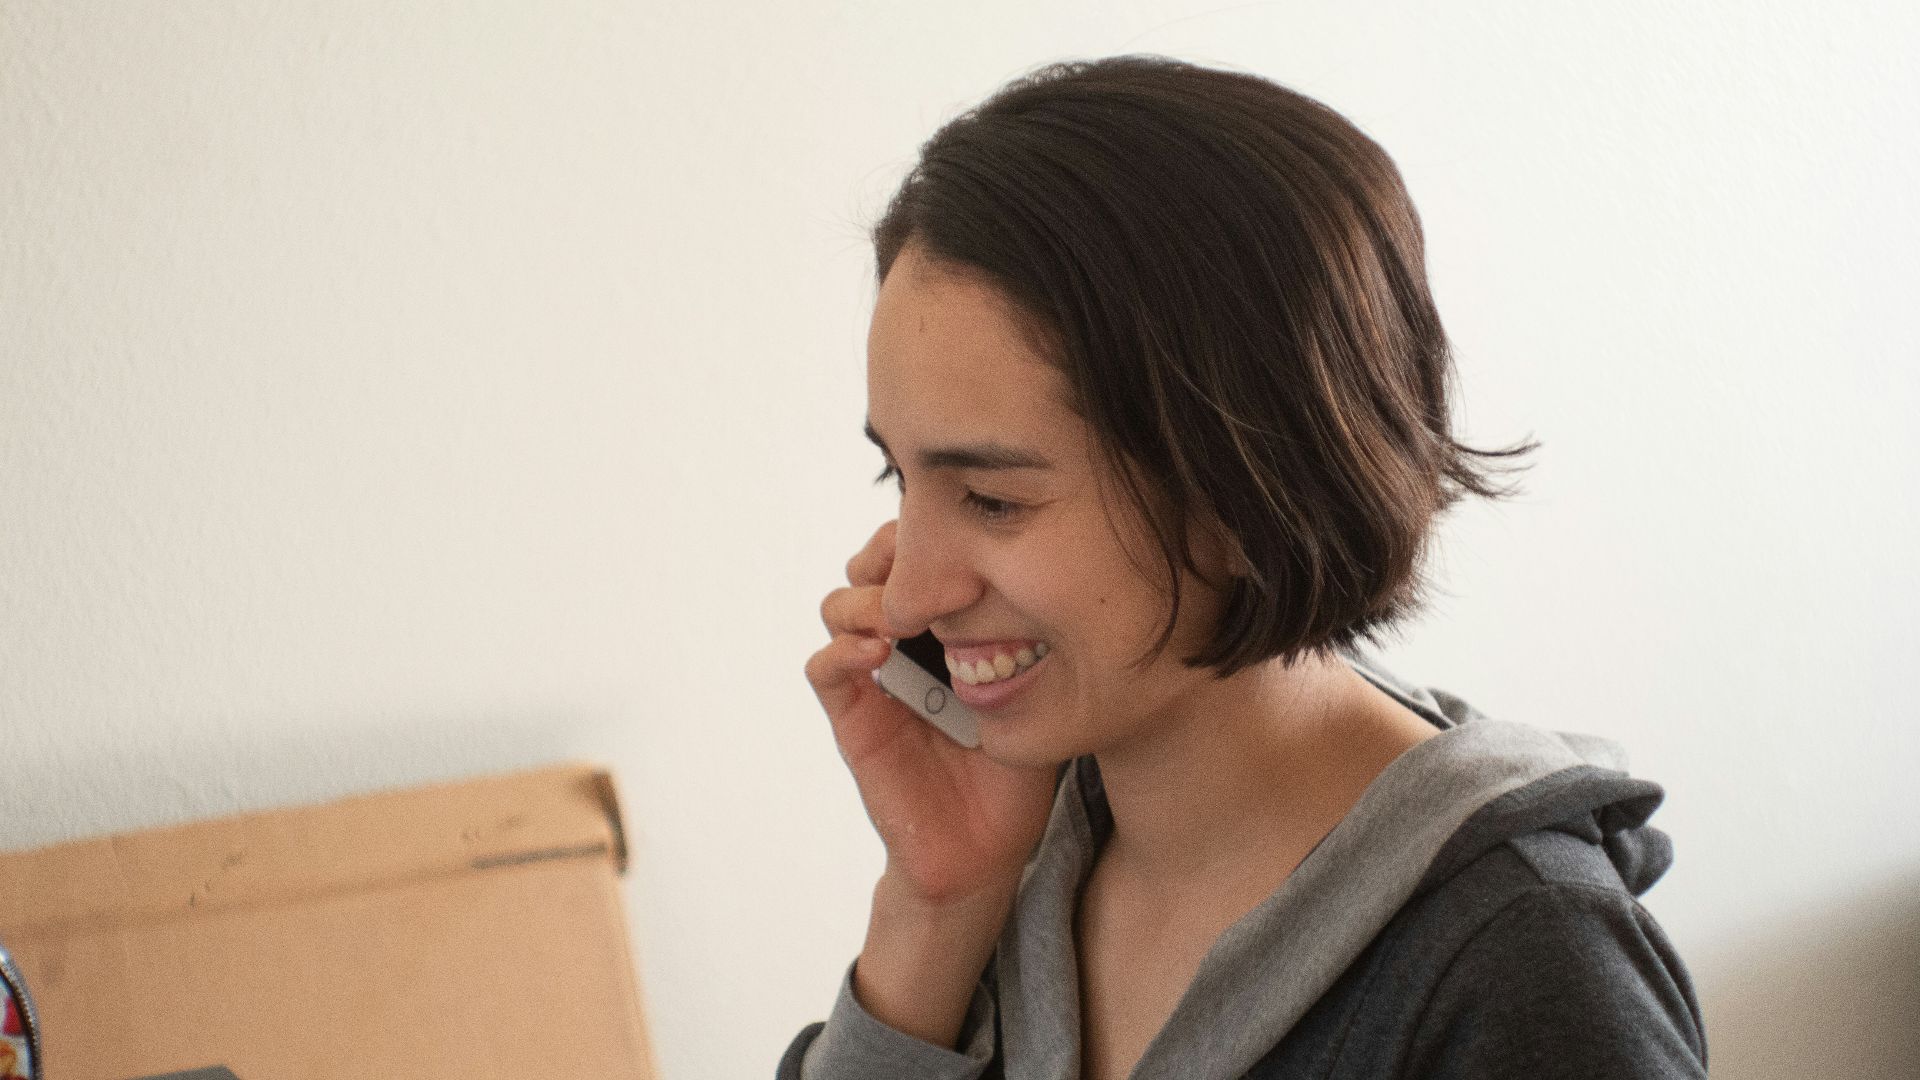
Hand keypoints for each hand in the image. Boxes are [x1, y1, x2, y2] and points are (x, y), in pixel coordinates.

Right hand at [805, 520, 1059, 903]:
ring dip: (866, 597)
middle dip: (891, 552)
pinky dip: (843, 649)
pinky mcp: (853, 719)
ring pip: (840, 605)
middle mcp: (904, 645)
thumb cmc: (1017, 774)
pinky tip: (878, 652)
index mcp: (946, 630)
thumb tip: (1067, 576)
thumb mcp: (1039, 694)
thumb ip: (1036, 641)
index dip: (931, 536)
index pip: (921, 557)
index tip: (961, 535)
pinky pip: (826, 668)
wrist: (986, 852)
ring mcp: (874, 679)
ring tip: (900, 612)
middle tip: (921, 560)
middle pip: (872, 566)